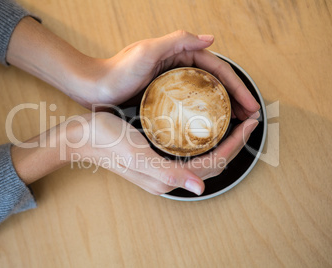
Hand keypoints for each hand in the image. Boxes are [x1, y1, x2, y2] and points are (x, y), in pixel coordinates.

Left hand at [7, 20, 258, 117]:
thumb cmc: (116, 70)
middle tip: (250, 117)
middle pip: (214, 83)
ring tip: (236, 124)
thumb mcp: (147, 51)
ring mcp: (170, 85)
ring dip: (222, 108)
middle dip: (235, 98)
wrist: (92, 87)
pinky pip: (189, 107)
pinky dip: (202, 115)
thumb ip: (177, 41)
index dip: (236, 85)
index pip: (216, 69)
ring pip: (204, 96)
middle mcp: (177, 68)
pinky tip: (208, 128)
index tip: (250, 103)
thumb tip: (210, 39)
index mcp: (178, 55)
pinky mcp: (162, 99)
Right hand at [68, 112, 258, 194]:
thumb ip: (166, 172)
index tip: (249, 122)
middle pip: (212, 162)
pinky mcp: (157, 156)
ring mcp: (162, 166)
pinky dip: (205, 139)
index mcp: (165, 177)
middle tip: (249, 120)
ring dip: (224, 141)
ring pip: (203, 157)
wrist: (81, 137)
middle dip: (235, 143)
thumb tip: (199, 187)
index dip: (235, 144)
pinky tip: (207, 126)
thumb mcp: (136, 154)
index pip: (212, 163)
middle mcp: (167, 175)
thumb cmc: (105, 140)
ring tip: (236, 123)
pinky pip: (190, 152)